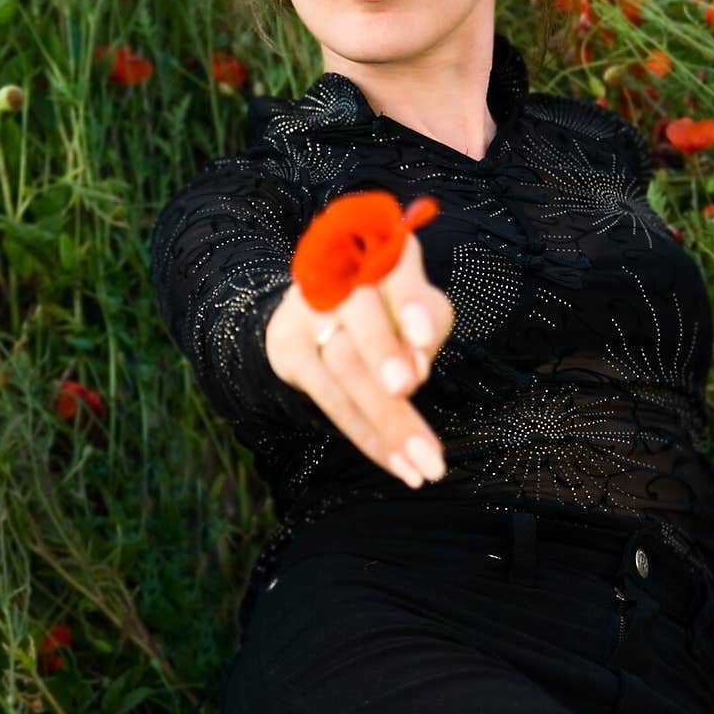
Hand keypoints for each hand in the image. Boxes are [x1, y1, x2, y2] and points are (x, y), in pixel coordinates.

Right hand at [265, 230, 453, 487]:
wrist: (318, 304)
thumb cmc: (388, 302)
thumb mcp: (415, 301)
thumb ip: (425, 323)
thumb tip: (416, 370)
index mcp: (374, 248)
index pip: (393, 269)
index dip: (408, 302)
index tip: (423, 337)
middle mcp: (334, 274)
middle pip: (361, 319)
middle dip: (386, 359)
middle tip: (411, 393)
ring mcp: (305, 312)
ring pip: (344, 369)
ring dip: (388, 420)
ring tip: (424, 464)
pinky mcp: (288, 351)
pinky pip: (332, 401)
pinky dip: (369, 437)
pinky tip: (400, 465)